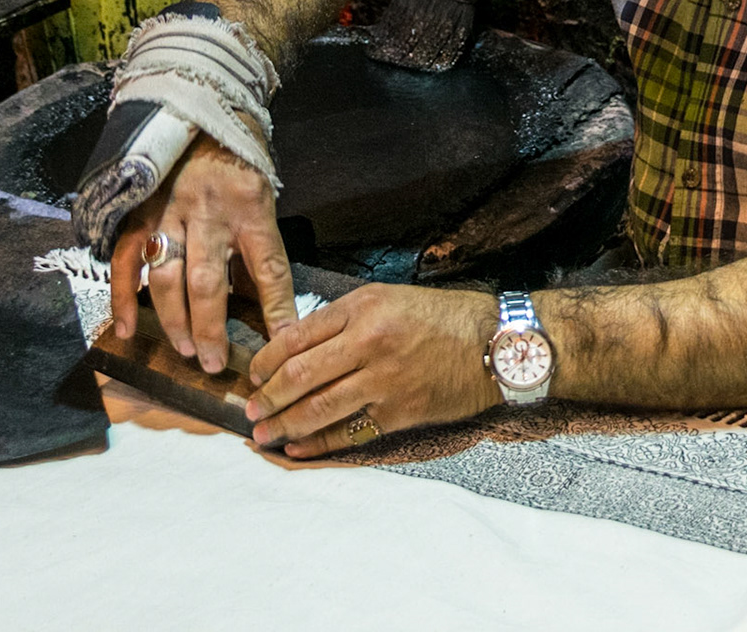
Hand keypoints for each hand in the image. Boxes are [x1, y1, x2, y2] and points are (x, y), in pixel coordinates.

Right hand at [111, 132, 295, 373]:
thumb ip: (260, 250)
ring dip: (173, 319)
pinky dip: (124, 297)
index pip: (269, 267)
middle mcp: (209, 212)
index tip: (284, 343)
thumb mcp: (263, 200)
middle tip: (212, 363)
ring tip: (185, 350)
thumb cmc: (237, 167)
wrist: (199, 115)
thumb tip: (271, 310)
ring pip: (167, 276)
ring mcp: (168, 212)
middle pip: (207, 281)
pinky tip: (127, 330)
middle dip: (210, 328)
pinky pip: (127, 261)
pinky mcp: (138, 213)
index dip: (278, 308)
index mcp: (251, 208)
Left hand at [244, 283, 501, 457]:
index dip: (266, 360)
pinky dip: (318, 443)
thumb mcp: (390, 299)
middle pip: (299, 375)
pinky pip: (348, 432)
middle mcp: (369, 342)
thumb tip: (297, 346)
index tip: (253, 374)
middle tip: (249, 412)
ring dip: (284, 425)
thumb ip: (345, 318)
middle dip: (266, 398)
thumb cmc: (444, 317)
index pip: (296, 336)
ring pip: (318, 408)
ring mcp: (384, 381)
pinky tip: (299, 447)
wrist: (497, 344)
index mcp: (363, 308)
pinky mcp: (399, 412)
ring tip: (264, 435)